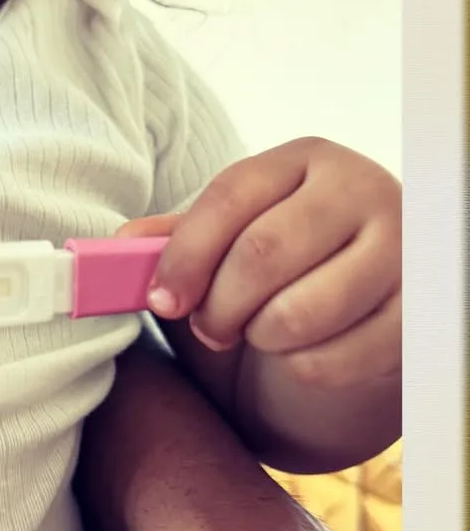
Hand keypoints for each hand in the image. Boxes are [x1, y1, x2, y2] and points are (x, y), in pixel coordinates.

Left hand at [121, 137, 400, 391]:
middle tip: (209, 329)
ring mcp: (401, 250)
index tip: (161, 300)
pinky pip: (332, 360)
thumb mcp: (229, 243)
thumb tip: (115, 250)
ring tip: (259, 334)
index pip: (229, 196)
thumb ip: (175, 241)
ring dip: (259, 339)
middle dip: (217, 308)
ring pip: (298, 313)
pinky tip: (301, 354)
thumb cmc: (285, 269)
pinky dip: (299, 369)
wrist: (366, 313)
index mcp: (304, 160)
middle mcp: (361, 190)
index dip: (183, 256)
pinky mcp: (416, 314)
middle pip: (261, 256)